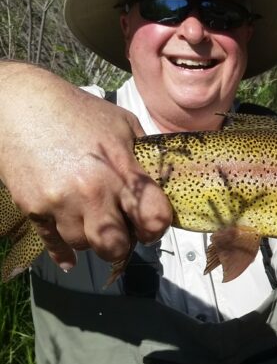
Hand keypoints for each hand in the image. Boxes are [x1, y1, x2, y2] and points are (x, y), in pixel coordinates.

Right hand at [0, 62, 171, 269]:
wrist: (21, 105)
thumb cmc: (77, 111)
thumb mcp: (124, 124)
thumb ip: (146, 156)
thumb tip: (167, 180)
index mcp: (121, 169)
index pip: (154, 219)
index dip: (157, 226)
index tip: (152, 223)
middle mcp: (92, 191)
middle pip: (117, 246)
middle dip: (124, 243)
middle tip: (123, 230)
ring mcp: (60, 203)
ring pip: (85, 245)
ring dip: (93, 237)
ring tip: (94, 218)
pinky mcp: (33, 208)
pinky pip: (53, 245)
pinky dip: (64, 252)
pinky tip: (71, 258)